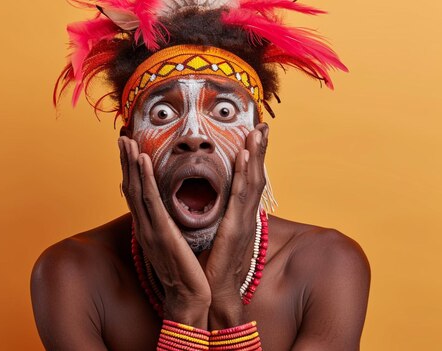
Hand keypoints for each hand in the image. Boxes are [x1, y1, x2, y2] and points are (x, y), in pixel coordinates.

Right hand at [119, 136, 210, 326]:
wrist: (188, 298)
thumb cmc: (184, 274)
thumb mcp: (174, 245)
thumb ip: (167, 228)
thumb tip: (167, 215)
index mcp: (148, 228)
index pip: (135, 193)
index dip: (130, 170)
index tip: (128, 150)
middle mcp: (144, 226)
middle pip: (130, 187)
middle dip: (125, 161)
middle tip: (122, 137)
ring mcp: (150, 229)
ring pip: (136, 190)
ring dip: (131, 164)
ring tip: (127, 142)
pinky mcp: (161, 233)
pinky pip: (151, 201)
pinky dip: (144, 179)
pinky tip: (142, 161)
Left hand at [200, 123, 268, 327]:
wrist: (213, 291)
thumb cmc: (213, 265)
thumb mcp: (214, 235)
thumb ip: (215, 217)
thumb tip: (206, 201)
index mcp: (239, 215)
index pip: (249, 180)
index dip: (253, 157)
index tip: (254, 134)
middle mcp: (245, 215)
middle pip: (256, 175)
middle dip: (260, 150)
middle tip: (263, 125)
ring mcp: (243, 221)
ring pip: (253, 181)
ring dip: (256, 155)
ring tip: (258, 132)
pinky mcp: (235, 228)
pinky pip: (241, 196)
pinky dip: (245, 175)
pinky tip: (245, 157)